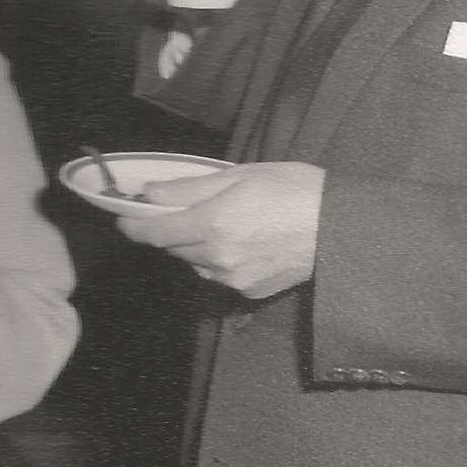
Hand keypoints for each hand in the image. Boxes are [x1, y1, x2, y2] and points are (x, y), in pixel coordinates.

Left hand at [116, 161, 324, 298]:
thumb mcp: (239, 175)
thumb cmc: (294, 188)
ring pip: (196, 263)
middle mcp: (217, 258)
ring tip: (216, 223)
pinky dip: (217, 260)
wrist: (343, 227)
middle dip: (169, 231)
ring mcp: (234, 279)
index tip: (123, 218)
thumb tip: (149, 194)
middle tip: (176, 211)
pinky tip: (239, 242)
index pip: (155, 233)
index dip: (134, 226)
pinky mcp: (252, 291)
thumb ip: (189, 188)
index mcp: (211, 225)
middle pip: (175, 248)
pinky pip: (220, 275)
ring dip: (194, 246)